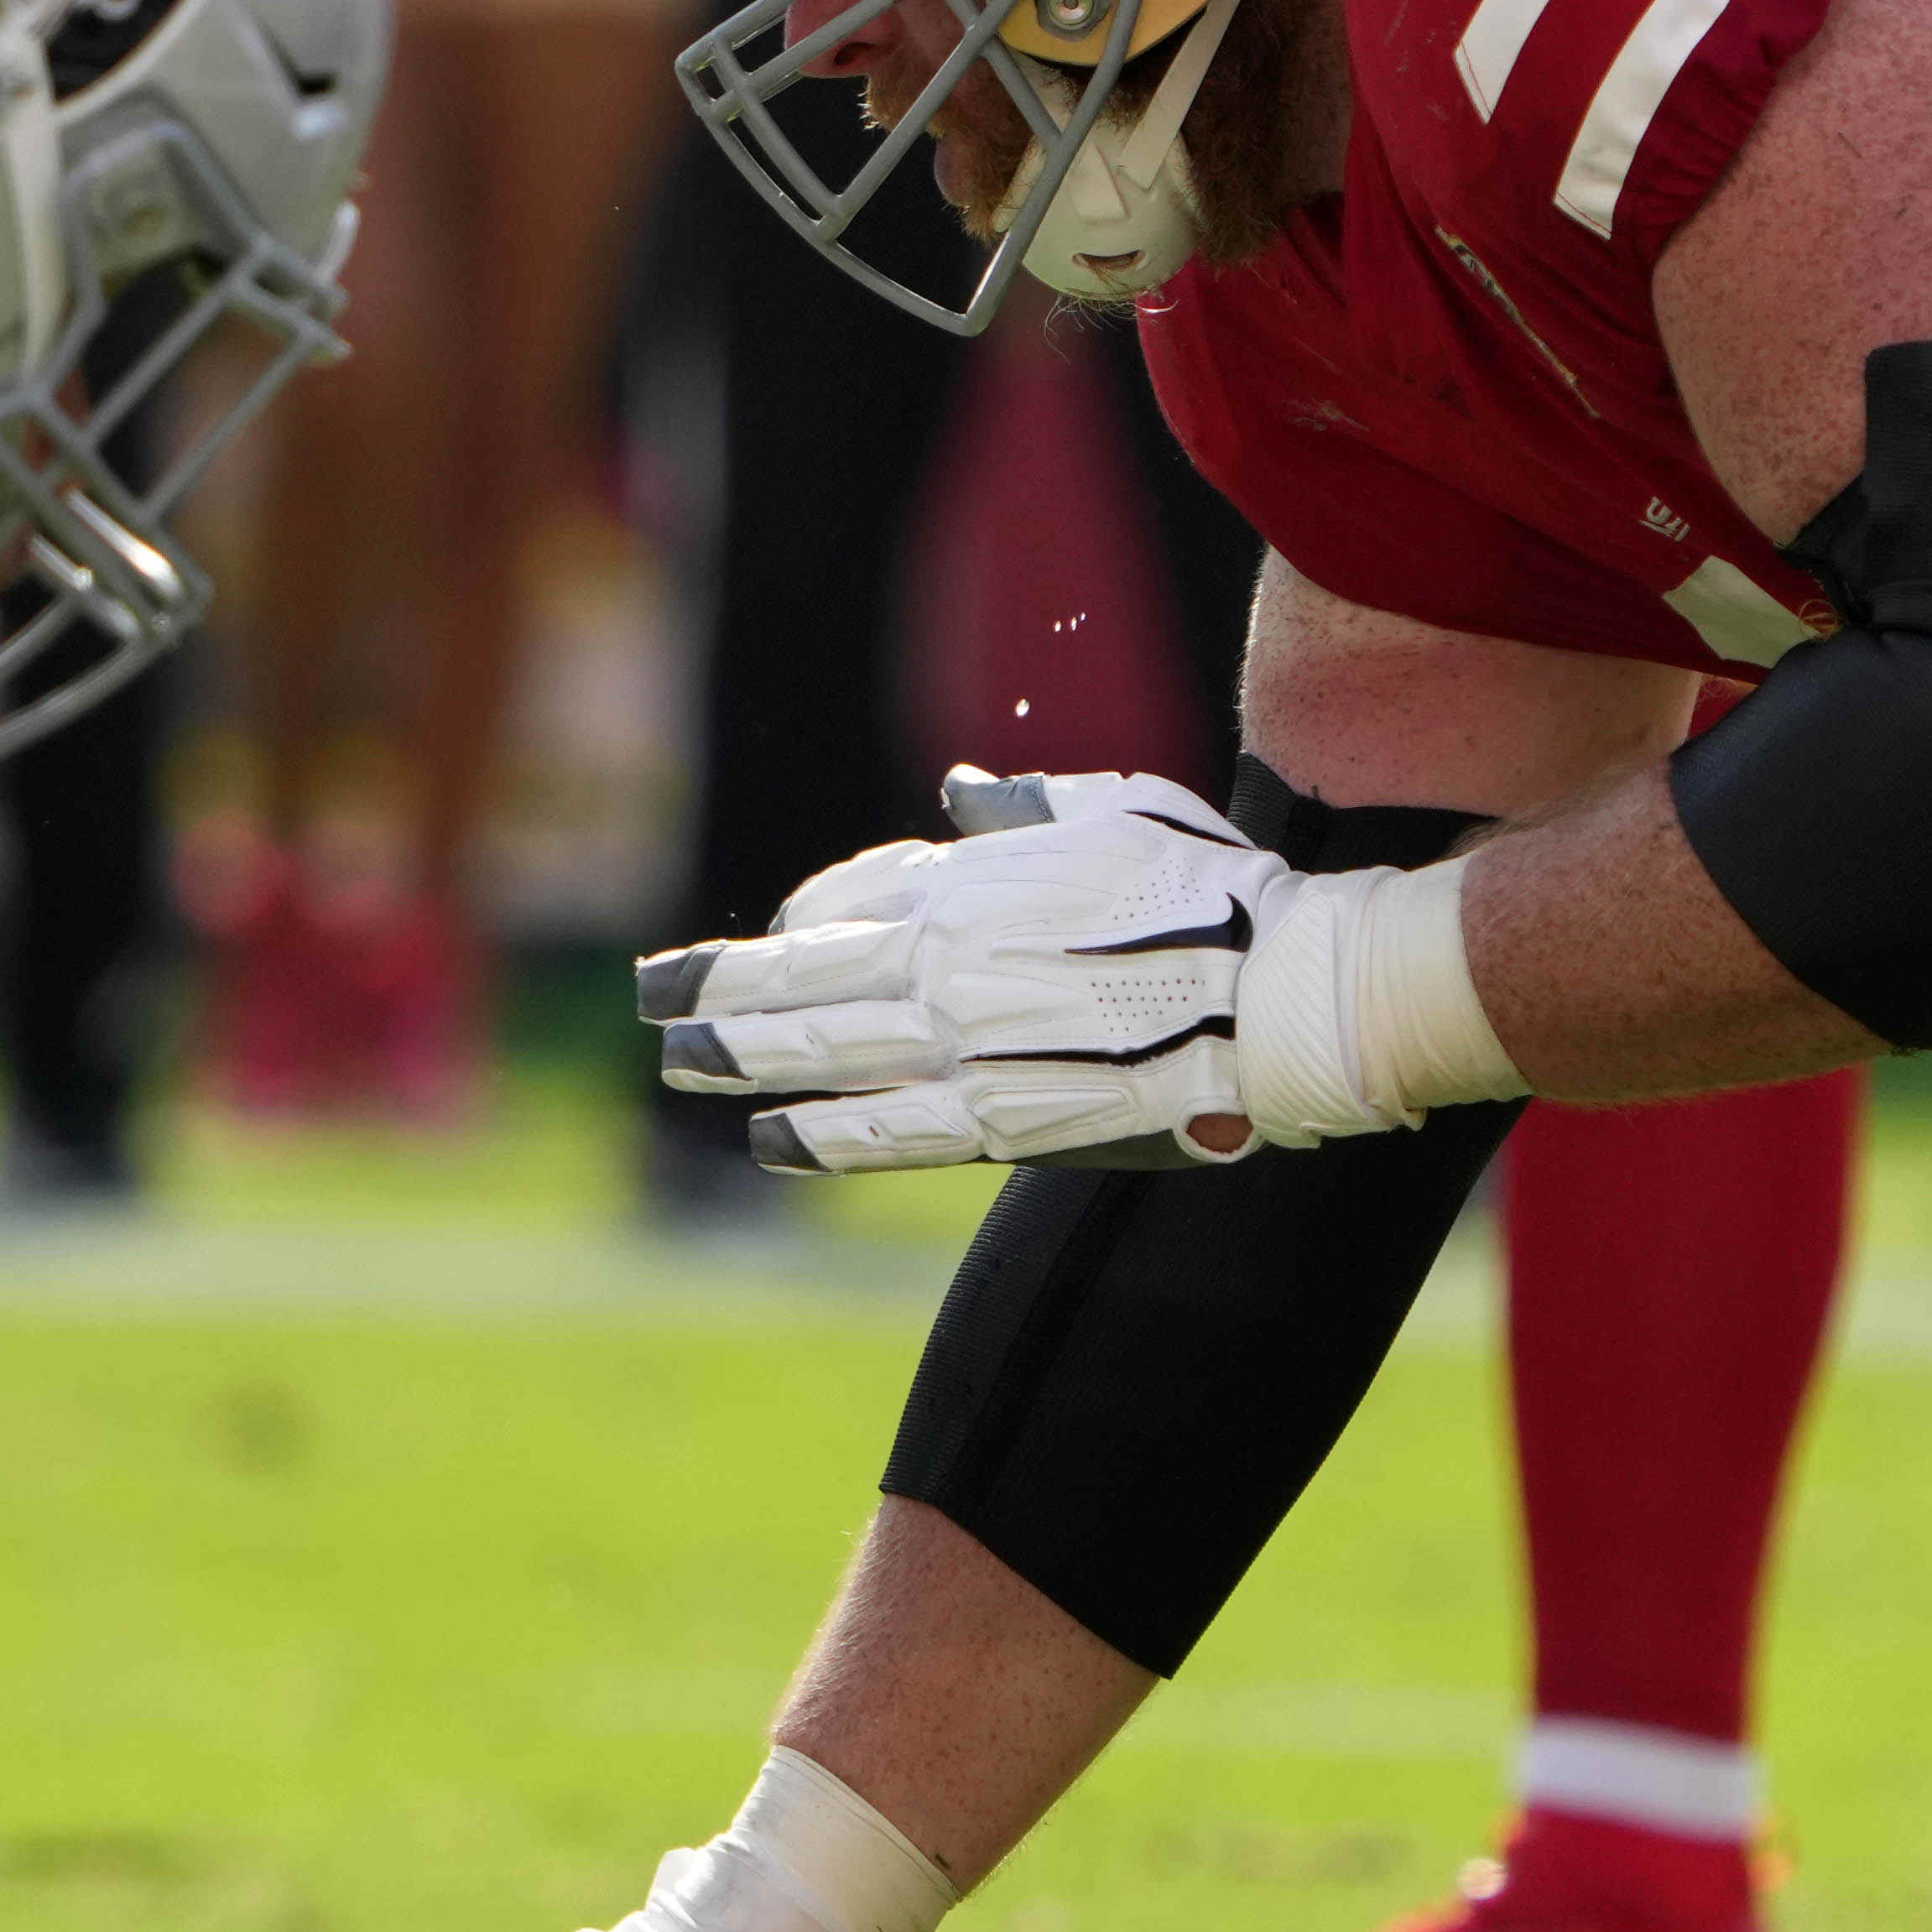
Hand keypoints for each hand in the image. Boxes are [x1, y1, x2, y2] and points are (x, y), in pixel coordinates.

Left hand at [646, 769, 1512, 1177]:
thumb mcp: (1116, 811)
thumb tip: (959, 793)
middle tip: (650, 994)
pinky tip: (764, 1138)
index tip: (780, 935)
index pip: (853, 896)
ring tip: (675, 1063)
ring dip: (738, 1057)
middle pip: (805, 973)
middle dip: (715, 985)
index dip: (805, 918)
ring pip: (822, 1050)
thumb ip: (1024, 810)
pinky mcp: (1001, 1120)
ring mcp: (969, 1042)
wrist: (1281, 992)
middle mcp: (951, 959)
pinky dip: (816, 1134)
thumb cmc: (1214, 889)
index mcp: (977, 882)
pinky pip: (885, 1130)